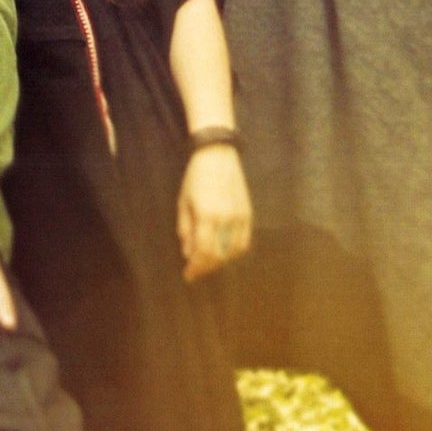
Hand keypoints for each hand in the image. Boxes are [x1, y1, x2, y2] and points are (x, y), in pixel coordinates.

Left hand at [177, 144, 252, 282]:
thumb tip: (188, 253)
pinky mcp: (248, 212)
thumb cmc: (195, 177)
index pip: (204, 253)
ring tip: (208, 261)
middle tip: (196, 270)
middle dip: (206, 266)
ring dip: (220, 260)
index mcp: (207, 215)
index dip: (196, 268)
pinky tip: (224, 251)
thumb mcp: (184, 202)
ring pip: (233, 250)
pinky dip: (234, 250)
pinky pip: (244, 240)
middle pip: (219, 255)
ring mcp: (240, 215)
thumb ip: (186, 230)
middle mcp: (226, 218)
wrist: (218, 154)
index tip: (188, 276)